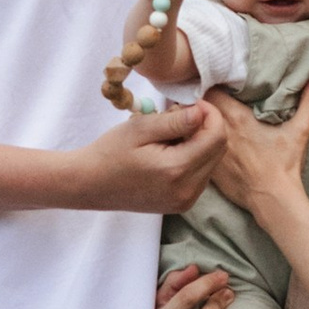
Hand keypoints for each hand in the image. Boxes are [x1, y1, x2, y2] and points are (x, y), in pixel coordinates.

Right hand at [75, 99, 228, 215]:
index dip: (211, 114)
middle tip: (181, 115)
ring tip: (172, 134)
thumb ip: (175, 121)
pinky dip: (193, 158)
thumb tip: (202, 113)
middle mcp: (186, 190)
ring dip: (200, 143)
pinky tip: (171, 151)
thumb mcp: (141, 128)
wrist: (90, 184)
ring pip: (212, 163)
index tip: (194, 103)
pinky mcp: (181, 204)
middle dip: (207, 127)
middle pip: (219, 151)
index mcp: (177, 170)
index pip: (216, 137)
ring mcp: (185, 201)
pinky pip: (200, 175)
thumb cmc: (110, 152)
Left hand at [201, 74, 308, 222]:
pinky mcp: (209, 167)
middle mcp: (219, 132)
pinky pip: (194, 149)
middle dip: (202, 101)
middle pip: (199, 107)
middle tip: (209, 97)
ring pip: (192, 128)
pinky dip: (196, 143)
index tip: (216, 82)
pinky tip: (202, 141)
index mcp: (238, 118)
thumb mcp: (299, 131)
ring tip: (202, 116)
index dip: (210, 84)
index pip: (211, 91)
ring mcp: (211, 151)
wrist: (272, 198)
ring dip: (197, 121)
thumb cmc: (285, 164)